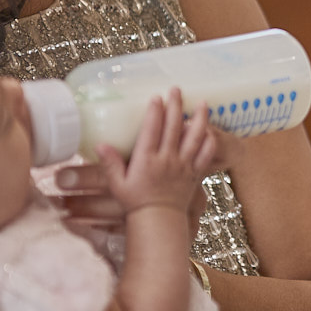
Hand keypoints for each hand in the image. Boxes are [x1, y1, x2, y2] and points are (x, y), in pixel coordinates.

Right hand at [96, 90, 219, 215]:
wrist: (158, 221)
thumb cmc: (136, 202)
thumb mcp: (118, 183)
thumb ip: (110, 163)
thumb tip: (100, 144)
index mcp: (147, 160)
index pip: (152, 130)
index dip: (154, 111)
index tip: (156, 97)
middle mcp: (167, 159)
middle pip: (173, 127)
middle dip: (175, 105)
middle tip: (176, 89)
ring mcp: (183, 165)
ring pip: (194, 137)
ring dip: (199, 118)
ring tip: (202, 103)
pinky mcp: (194, 173)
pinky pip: (206, 155)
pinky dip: (209, 141)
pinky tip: (210, 130)